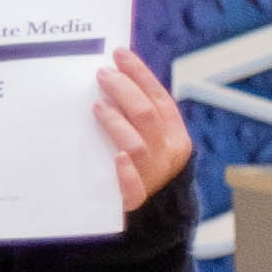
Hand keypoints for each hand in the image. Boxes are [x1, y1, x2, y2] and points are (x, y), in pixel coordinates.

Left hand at [95, 47, 195, 213]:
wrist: (153, 218)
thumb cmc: (143, 170)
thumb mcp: (148, 140)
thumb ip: (136, 116)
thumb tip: (111, 78)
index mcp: (174, 135)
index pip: (158, 97)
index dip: (139, 74)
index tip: (118, 54)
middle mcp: (167, 153)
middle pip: (146, 115)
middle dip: (124, 91)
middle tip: (101, 75)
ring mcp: (152, 176)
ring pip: (137, 144)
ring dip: (116, 123)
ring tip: (97, 106)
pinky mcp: (135, 200)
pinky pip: (133, 187)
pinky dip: (125, 172)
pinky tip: (116, 158)